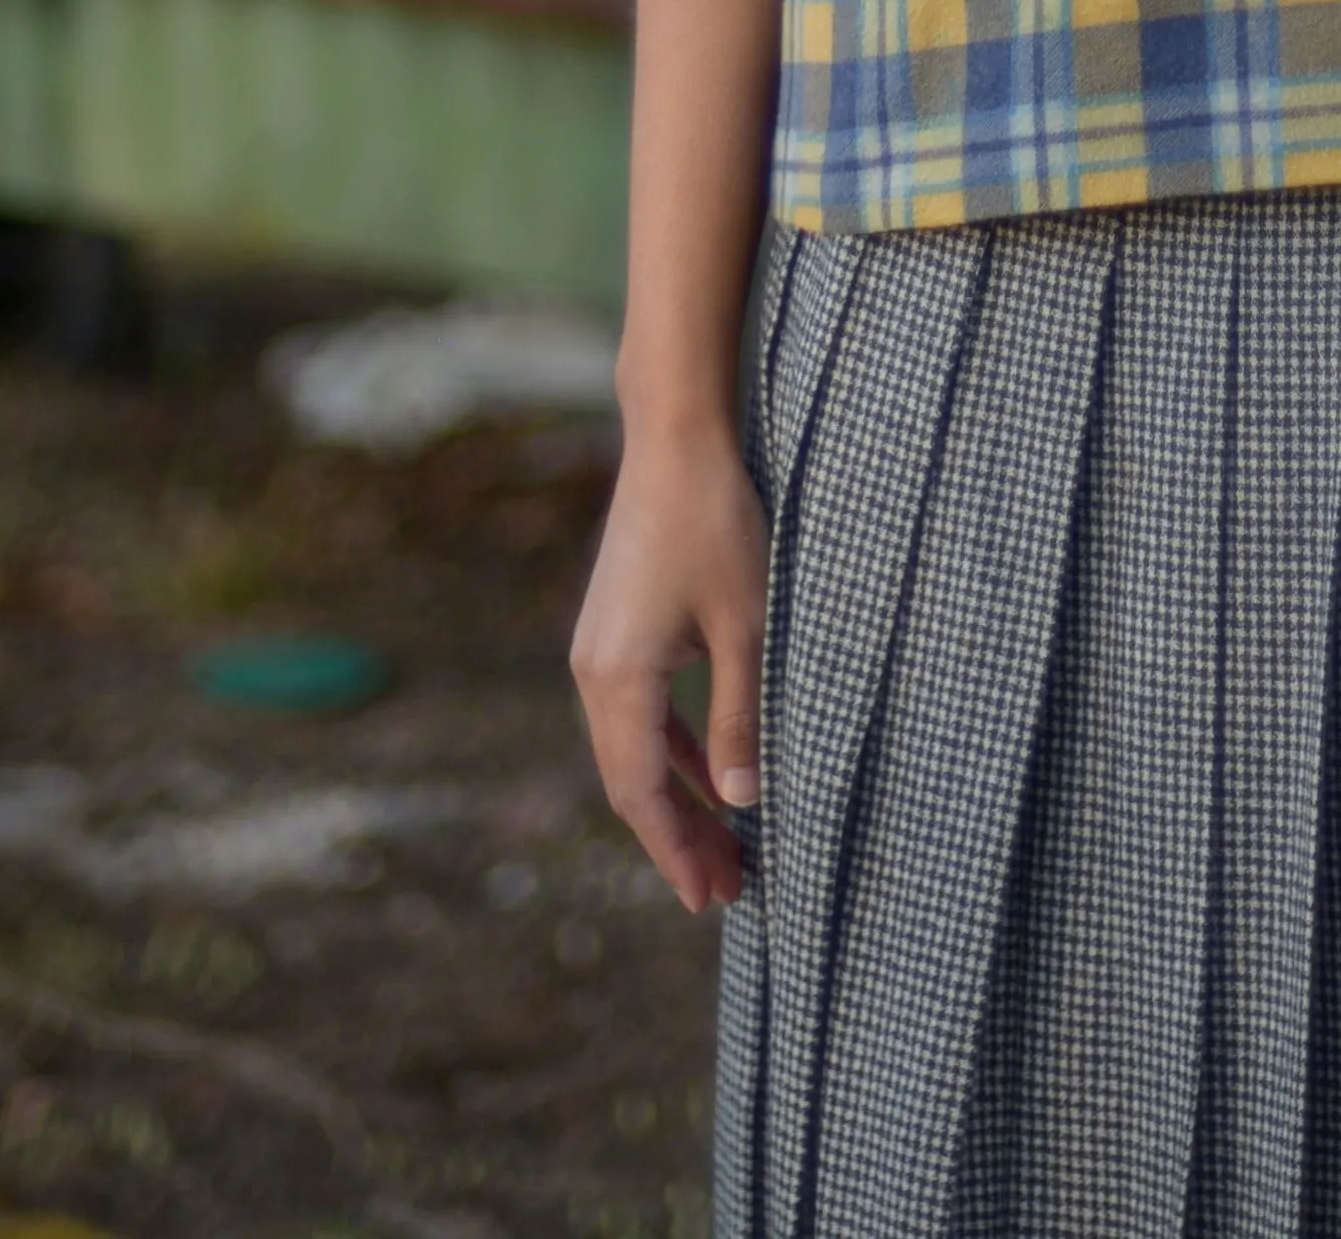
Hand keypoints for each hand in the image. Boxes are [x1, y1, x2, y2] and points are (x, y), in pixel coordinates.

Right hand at [568, 420, 770, 913]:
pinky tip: (716, 775)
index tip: (710, 899)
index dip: (677, 850)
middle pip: (635, 781)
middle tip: (729, 891)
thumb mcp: (746, 627)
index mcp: (617, 679)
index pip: (642, 793)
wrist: (677, 440)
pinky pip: (644, 711)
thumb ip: (741, 716)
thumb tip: (746, 800)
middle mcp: (594, 672)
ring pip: (638, 749)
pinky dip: (678, 750)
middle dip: (682, 838)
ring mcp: (602, 649)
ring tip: (729, 846)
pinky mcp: (619, 628)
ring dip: (682, 797)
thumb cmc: (718, 525)